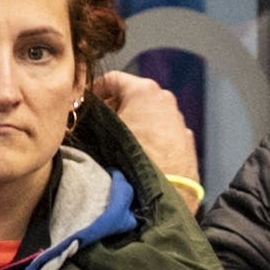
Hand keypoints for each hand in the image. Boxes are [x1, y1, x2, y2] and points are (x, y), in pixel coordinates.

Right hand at [95, 70, 197, 193]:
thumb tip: (84, 114)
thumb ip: (93, 116)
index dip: (95, 90)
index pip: (112, 79)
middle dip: (115, 107)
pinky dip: (151, 138)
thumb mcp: (103, 130)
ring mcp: (178, 120)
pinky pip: (163, 133)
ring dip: (134, 123)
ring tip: (119, 142)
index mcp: (144, 90)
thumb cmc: (134, 159)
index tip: (86, 102)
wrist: (162, 191)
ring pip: (150, 114)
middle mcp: (165, 100)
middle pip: (133, 96)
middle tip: (99, 123)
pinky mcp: (185, 141)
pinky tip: (140, 154)